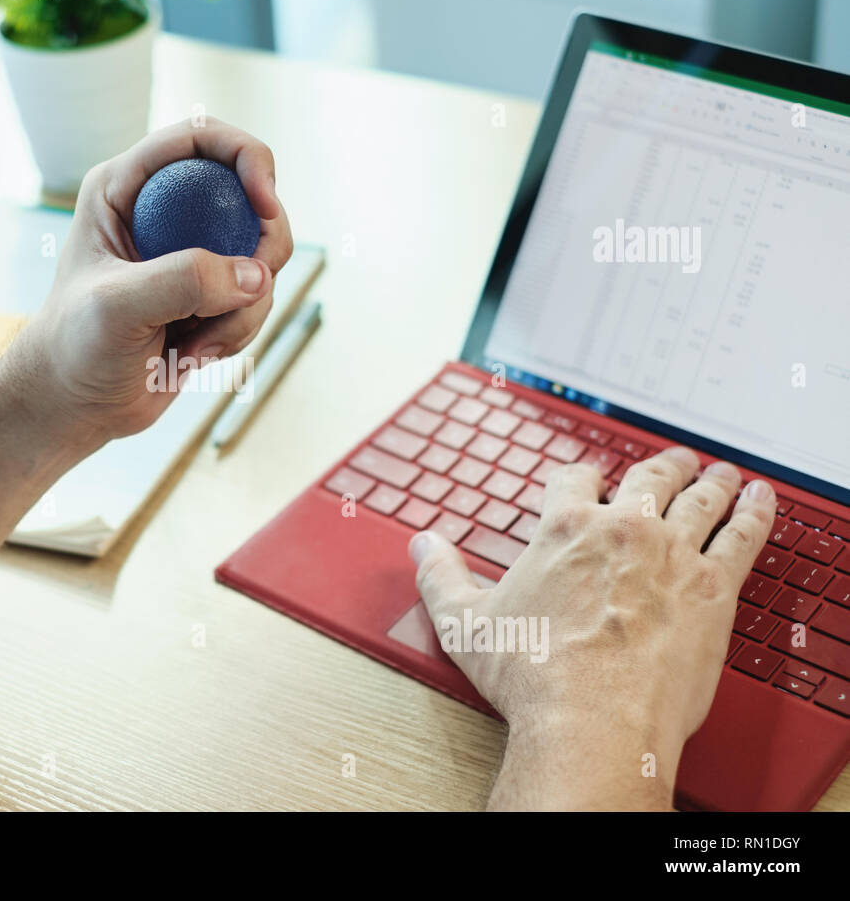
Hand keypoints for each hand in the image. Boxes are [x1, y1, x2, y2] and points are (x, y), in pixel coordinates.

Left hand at [17, 117, 293, 444]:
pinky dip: (239, 331)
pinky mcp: (210, 293)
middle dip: (265, 243)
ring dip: (244, 307)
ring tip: (194, 345)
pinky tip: (193, 356)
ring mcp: (191, 252)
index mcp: (125, 188)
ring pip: (261, 256)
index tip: (265, 205)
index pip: (201, 139)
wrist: (73, 405)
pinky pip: (256, 298)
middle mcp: (162, 210)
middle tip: (253, 289)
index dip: (246, 157)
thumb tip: (257, 276)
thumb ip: (183, 281)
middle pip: (249, 194)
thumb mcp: (118, 308)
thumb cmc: (74, 347)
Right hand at [409, 446, 776, 807]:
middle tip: (669, 462)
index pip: (574, 478)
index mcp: (564, 528)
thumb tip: (422, 545)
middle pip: (647, 477)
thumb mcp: (464, 623)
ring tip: (719, 472)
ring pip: (700, 497)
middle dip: (658, 466)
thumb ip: (440, 576)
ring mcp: (673, 554)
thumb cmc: (533, 676)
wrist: (593, 720)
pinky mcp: (714, 588)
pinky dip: (754, 512)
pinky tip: (759, 500)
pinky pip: (743, 535)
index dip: (580, 477)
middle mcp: (623, 528)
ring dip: (710, 480)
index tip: (586, 481)